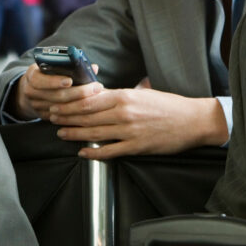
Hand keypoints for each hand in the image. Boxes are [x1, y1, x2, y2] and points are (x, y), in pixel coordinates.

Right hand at [10, 63, 103, 120]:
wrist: (30, 90)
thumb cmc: (46, 74)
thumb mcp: (50, 66)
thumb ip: (69, 66)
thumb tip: (93, 68)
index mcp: (32, 76)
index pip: (40, 80)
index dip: (55, 81)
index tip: (70, 81)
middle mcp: (31, 91)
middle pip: (56, 95)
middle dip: (78, 92)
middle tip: (96, 88)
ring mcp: (36, 105)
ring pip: (60, 108)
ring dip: (80, 103)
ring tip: (96, 97)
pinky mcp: (42, 116)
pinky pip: (61, 117)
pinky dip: (76, 112)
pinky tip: (89, 108)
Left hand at [50, 82, 228, 159]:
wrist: (193, 120)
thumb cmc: (170, 105)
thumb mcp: (144, 92)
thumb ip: (122, 94)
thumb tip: (102, 92)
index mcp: (125, 96)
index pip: (89, 99)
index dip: (70, 103)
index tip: (58, 104)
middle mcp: (124, 112)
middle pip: (87, 115)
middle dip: (66, 117)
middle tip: (52, 118)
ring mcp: (129, 131)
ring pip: (94, 132)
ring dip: (74, 133)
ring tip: (61, 133)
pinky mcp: (136, 146)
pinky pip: (109, 151)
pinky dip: (93, 153)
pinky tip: (83, 153)